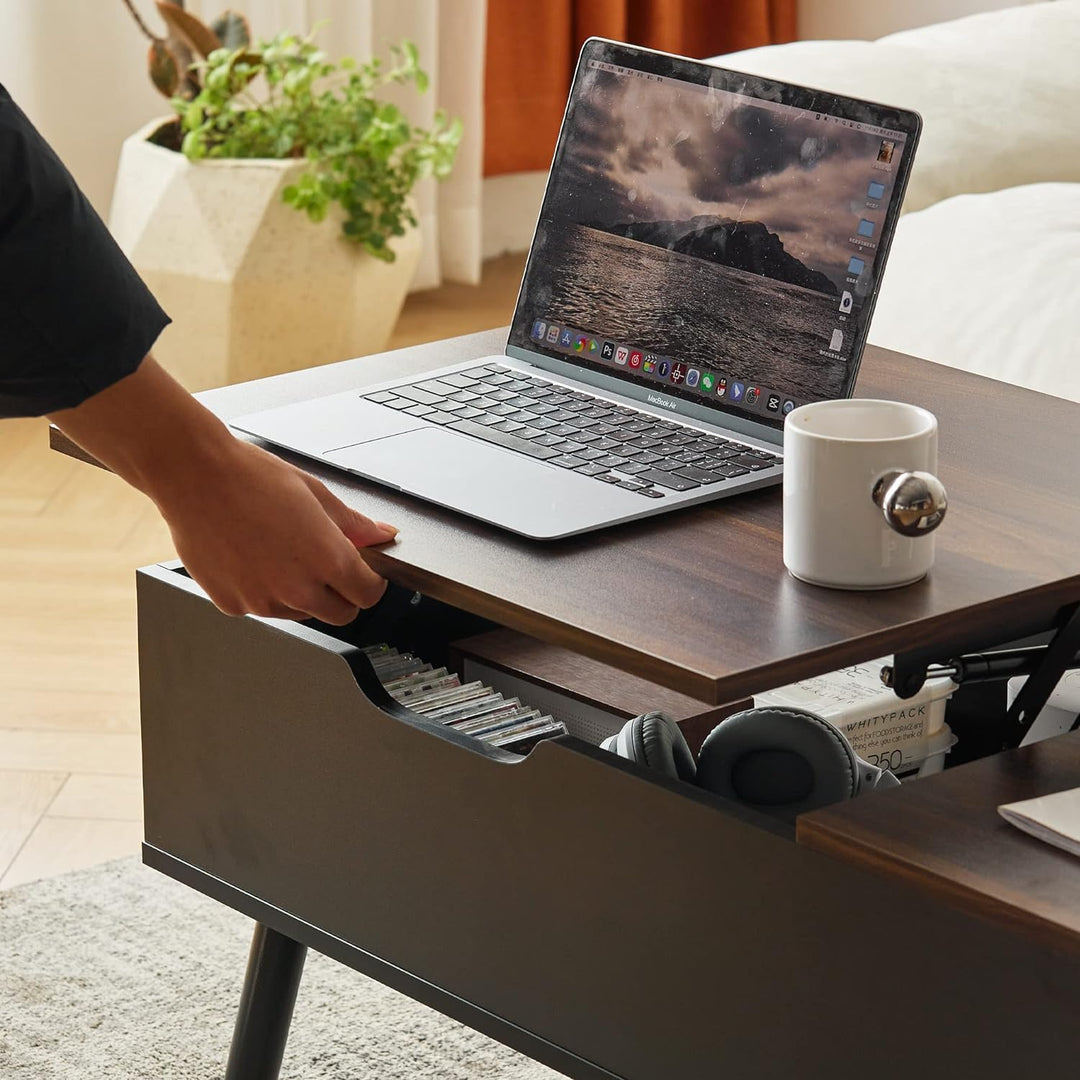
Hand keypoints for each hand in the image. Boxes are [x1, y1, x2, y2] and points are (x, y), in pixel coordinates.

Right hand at [49, 356, 398, 623]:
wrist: (194, 476)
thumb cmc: (250, 478)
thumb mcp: (314, 493)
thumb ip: (353, 523)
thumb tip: (380, 534)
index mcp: (325, 559)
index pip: (368, 596)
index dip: (371, 584)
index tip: (366, 574)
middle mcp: (296, 588)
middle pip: (340, 614)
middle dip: (343, 595)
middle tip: (329, 567)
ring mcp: (262, 601)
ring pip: (301, 613)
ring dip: (302, 594)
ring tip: (281, 552)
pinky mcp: (233, 604)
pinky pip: (261, 607)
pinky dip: (264, 591)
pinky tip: (253, 558)